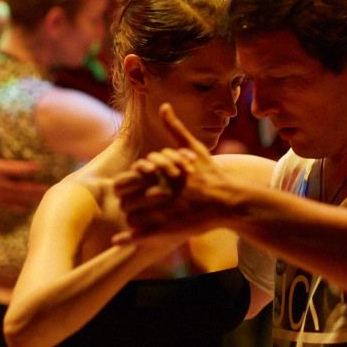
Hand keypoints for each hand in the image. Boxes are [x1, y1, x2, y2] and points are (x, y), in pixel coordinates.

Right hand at [0, 128, 48, 208]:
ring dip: (31, 198)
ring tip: (45, 196)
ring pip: (16, 198)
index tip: (40, 166)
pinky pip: (8, 205)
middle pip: (18, 187)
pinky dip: (20, 207)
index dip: (26, 168)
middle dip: (34, 188)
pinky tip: (32, 206)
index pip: (13, 169)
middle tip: (49, 186)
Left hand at [112, 103, 230, 240]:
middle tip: (133, 202)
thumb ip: (175, 128)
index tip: (134, 185)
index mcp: (159, 174)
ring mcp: (162, 213)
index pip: (128, 178)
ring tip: (137, 217)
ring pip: (131, 217)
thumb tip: (164, 106)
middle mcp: (158, 192)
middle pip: (126, 198)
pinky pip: (139, 236)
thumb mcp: (192, 149)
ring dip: (131, 217)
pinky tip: (118, 241)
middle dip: (127, 199)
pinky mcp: (167, 230)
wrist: (229, 200)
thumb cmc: (211, 174)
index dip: (128, 182)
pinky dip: (127, 239)